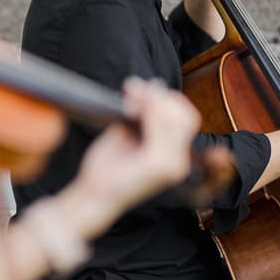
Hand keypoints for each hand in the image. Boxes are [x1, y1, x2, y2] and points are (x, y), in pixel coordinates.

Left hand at [72, 79, 199, 214]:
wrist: (94, 195)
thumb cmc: (107, 169)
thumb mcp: (126, 134)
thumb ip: (142, 114)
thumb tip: (155, 85)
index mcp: (173, 155)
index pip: (186, 117)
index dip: (167, 98)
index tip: (140, 88)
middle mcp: (178, 161)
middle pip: (184, 114)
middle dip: (159, 96)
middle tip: (132, 89)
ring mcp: (172, 164)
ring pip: (173, 118)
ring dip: (150, 101)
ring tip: (129, 97)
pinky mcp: (160, 164)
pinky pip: (159, 127)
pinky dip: (146, 113)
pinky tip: (129, 109)